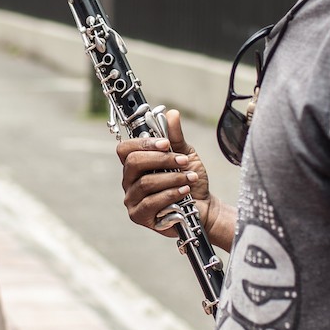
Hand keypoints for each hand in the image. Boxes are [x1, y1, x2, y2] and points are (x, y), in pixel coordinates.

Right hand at [116, 109, 225, 241]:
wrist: (204, 207)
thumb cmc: (190, 181)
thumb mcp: (185, 155)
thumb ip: (175, 137)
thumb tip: (172, 114)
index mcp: (136, 164)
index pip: (125, 149)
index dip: (144, 143)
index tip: (166, 144)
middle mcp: (129, 181)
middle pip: (133, 163)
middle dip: (161, 159)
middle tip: (182, 161)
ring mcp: (132, 199)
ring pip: (145, 182)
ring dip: (172, 178)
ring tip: (189, 178)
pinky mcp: (139, 216)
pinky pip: (150, 202)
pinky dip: (170, 194)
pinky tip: (184, 192)